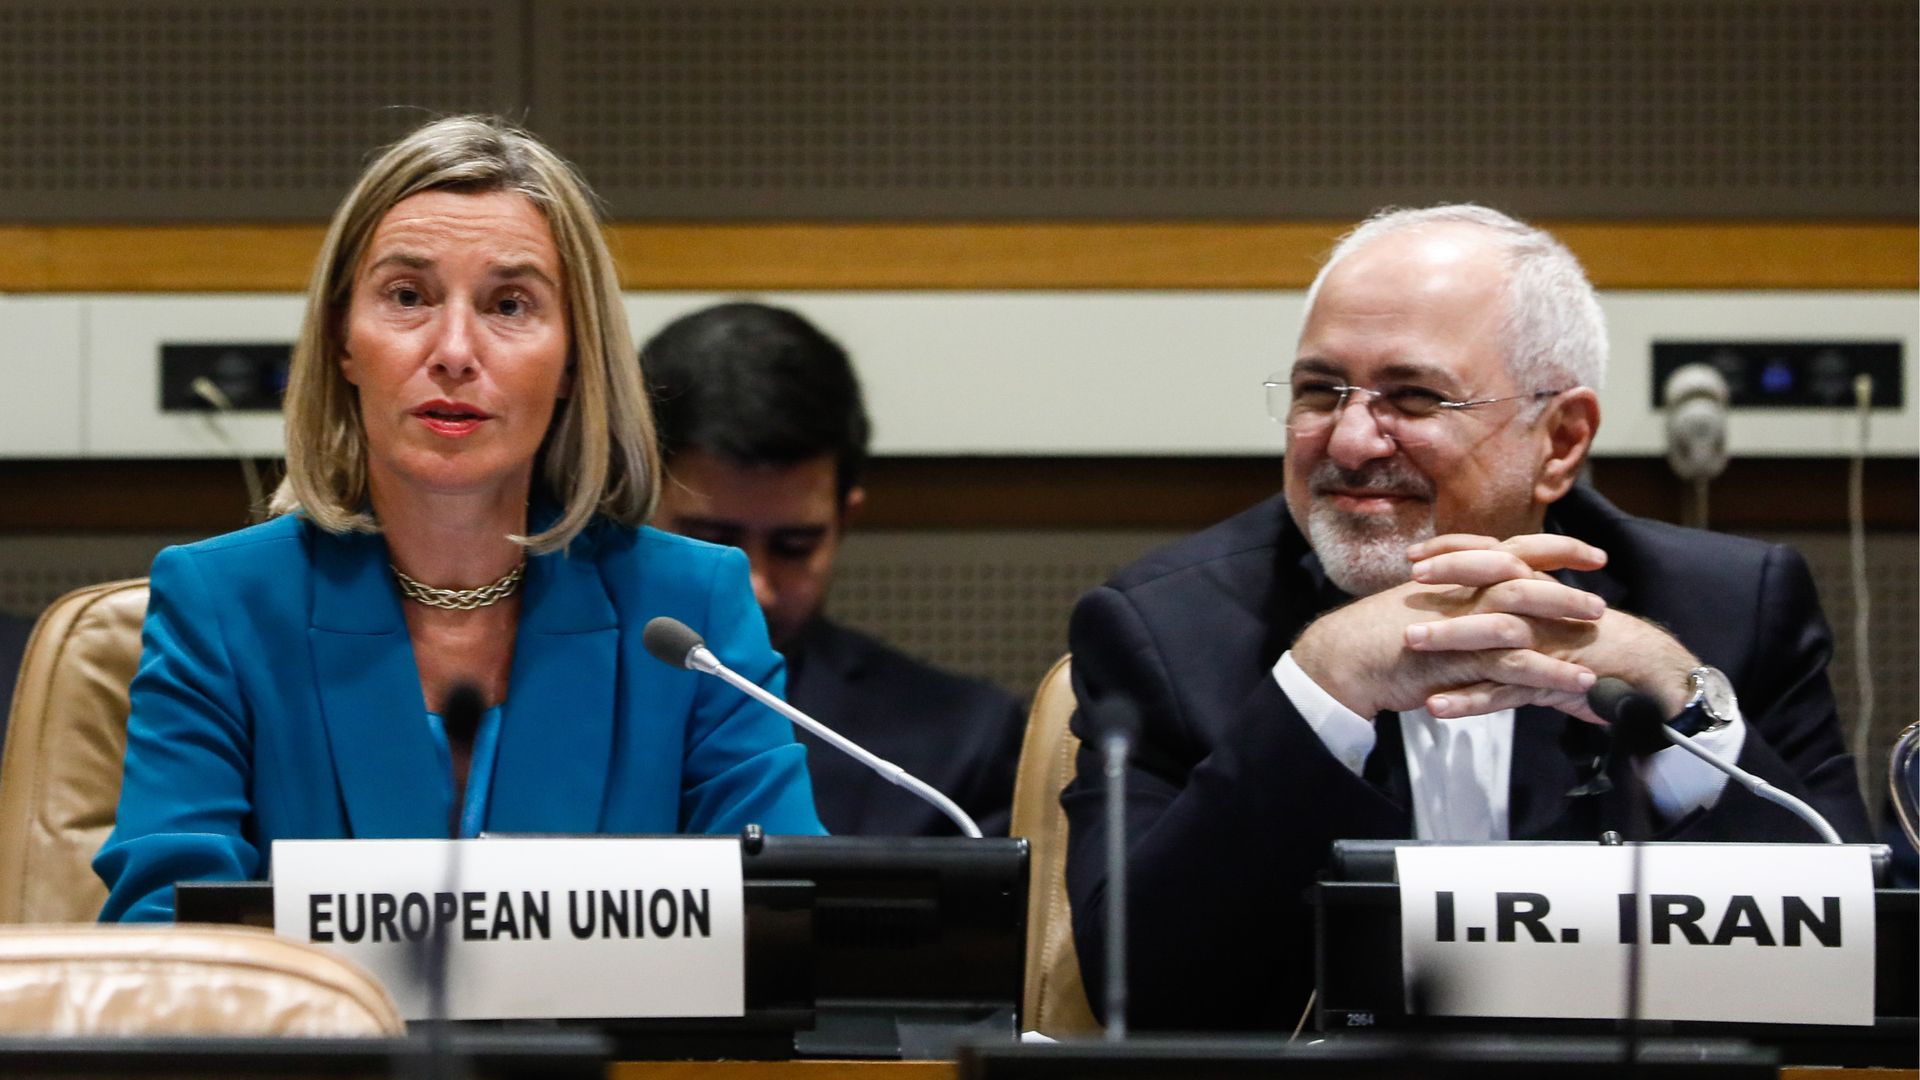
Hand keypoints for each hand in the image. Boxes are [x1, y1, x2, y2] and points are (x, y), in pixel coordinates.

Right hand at [1292, 532, 1608, 719]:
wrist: (1339, 659)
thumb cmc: (1373, 635)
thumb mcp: (1419, 604)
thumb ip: (1453, 596)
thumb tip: (1481, 594)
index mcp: (1452, 574)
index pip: (1511, 549)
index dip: (1554, 549)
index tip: (1591, 554)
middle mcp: (1458, 592)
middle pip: (1522, 576)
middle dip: (1566, 585)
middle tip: (1600, 599)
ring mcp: (1456, 624)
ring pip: (1521, 617)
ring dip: (1564, 626)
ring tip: (1601, 637)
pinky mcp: (1455, 660)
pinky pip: (1511, 665)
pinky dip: (1550, 673)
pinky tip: (1578, 682)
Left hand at [1402, 533, 1695, 722]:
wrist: (1646, 673)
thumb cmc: (1588, 641)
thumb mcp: (1550, 610)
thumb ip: (1515, 598)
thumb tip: (1468, 592)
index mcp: (1539, 587)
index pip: (1495, 555)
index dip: (1455, 550)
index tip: (1414, 554)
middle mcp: (1542, 607)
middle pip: (1496, 581)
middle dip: (1453, 577)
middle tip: (1413, 580)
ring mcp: (1546, 643)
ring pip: (1496, 635)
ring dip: (1451, 638)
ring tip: (1411, 643)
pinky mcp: (1550, 681)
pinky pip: (1505, 692)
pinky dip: (1470, 700)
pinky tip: (1436, 706)